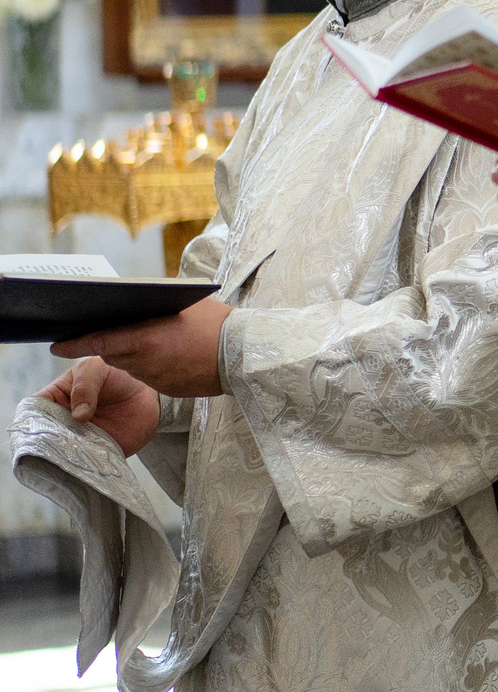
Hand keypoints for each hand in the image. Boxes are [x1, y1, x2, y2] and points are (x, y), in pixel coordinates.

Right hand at [36, 358, 161, 455]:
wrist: (148, 395)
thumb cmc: (117, 376)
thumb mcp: (97, 369)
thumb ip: (85, 385)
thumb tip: (78, 415)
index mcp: (54, 399)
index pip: (32, 412)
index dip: (29, 421)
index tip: (34, 429)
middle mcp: (61, 422)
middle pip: (43, 437)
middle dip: (46, 442)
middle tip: (57, 444)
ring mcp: (77, 439)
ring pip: (62, 452)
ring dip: (65, 455)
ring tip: (73, 454)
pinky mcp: (96, 452)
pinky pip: (86, 462)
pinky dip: (86, 464)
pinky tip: (88, 463)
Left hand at [52, 298, 232, 399]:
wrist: (248, 356)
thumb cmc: (219, 323)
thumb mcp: (185, 305)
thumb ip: (155, 306)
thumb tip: (133, 301)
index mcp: (146, 338)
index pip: (99, 341)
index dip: (74, 344)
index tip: (55, 345)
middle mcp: (146, 362)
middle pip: (111, 354)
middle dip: (107, 343)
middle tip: (106, 331)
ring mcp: (157, 379)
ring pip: (130, 366)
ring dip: (131, 354)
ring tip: (147, 339)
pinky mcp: (168, 390)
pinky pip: (149, 376)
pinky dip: (151, 366)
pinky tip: (168, 355)